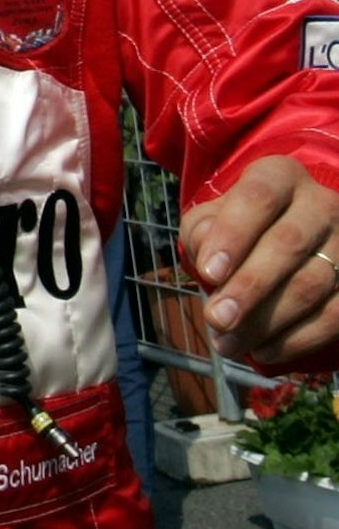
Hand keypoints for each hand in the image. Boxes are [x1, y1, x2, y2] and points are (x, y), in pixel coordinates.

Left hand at [181, 155, 338, 363]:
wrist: (288, 236)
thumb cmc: (239, 226)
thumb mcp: (212, 218)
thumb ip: (202, 234)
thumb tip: (210, 269)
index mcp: (280, 177)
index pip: (258, 198)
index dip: (233, 236)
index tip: (208, 274)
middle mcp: (322, 204)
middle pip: (289, 245)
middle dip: (249, 287)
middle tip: (217, 319)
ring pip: (314, 284)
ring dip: (267, 322)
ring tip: (228, 343)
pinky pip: (336, 316)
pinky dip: (298, 339)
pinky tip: (264, 351)